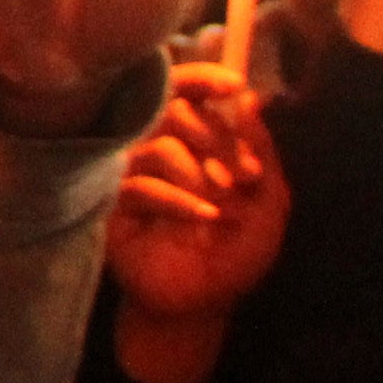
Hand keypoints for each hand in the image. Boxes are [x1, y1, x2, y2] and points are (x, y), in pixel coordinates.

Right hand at [105, 62, 289, 382]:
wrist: (202, 303)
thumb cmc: (235, 251)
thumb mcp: (268, 202)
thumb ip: (261, 151)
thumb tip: (251, 100)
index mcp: (195, 140)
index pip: (186, 91)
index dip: (204, 79)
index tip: (232, 86)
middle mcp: (160, 147)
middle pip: (174, 111)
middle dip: (215, 138)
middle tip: (241, 174)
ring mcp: (133, 173)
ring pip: (160, 146)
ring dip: (201, 176)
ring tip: (224, 207)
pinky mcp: (113, 203)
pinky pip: (141, 185)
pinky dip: (180, 201)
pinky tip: (206, 219)